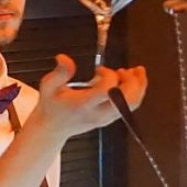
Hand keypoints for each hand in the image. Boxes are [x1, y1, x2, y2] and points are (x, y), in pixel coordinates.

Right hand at [33, 54, 147, 138]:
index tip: (99, 70)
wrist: (53, 128)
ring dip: (138, 85)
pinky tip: (130, 80)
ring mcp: (107, 118)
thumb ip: (59, 72)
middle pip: (127, 99)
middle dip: (131, 80)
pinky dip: (136, 91)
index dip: (109, 75)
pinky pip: (131, 105)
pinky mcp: (111, 118)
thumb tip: (64, 58)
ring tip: (133, 72)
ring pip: (133, 103)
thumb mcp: (48, 87)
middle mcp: (98, 114)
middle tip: (123, 70)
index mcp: (83, 105)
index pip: (107, 90)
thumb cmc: (51, 106)